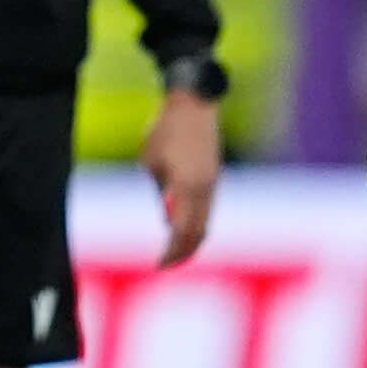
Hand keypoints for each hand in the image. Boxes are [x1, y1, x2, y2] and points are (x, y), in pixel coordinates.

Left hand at [144, 86, 220, 265]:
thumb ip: (162, 193)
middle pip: (199, 231)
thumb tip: (169, 218)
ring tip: (175, 250)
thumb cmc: (164, 131)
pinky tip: (182, 227)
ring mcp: (213, 183)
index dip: (172, 250)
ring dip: (192, 237)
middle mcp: (205, 188)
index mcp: (186, 186)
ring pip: (206, 220)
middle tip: (166, 263)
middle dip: (183, 250)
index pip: (181, 231)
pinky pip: (208, 208)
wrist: (193, 104)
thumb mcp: (152, 163)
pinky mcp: (215, 177)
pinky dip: (197, 221)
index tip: (159, 263)